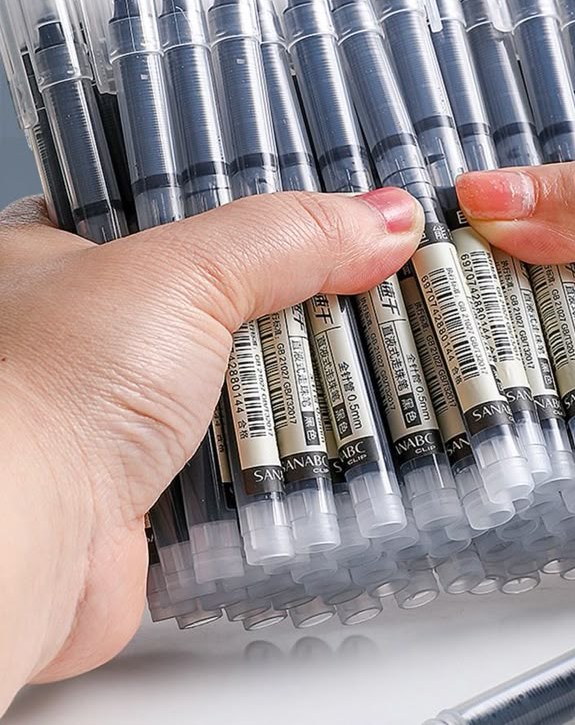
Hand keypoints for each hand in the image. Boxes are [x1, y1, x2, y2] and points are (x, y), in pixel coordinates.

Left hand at [0, 188, 422, 710]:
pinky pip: (240, 439)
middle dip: (287, 287)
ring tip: (365, 334)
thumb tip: (379, 217)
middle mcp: (87, 326)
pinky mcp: (155, 471)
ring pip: (234, 366)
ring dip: (293, 365)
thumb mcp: (183, 273)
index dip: (247, 194)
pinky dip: (284, 431)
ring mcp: (122, 400)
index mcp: (60, 250)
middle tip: (360, 267)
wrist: (25, 539)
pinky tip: (330, 410)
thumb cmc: (52, 388)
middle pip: (216, 286)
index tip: (320, 202)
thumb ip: (284, 236)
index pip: (171, 198)